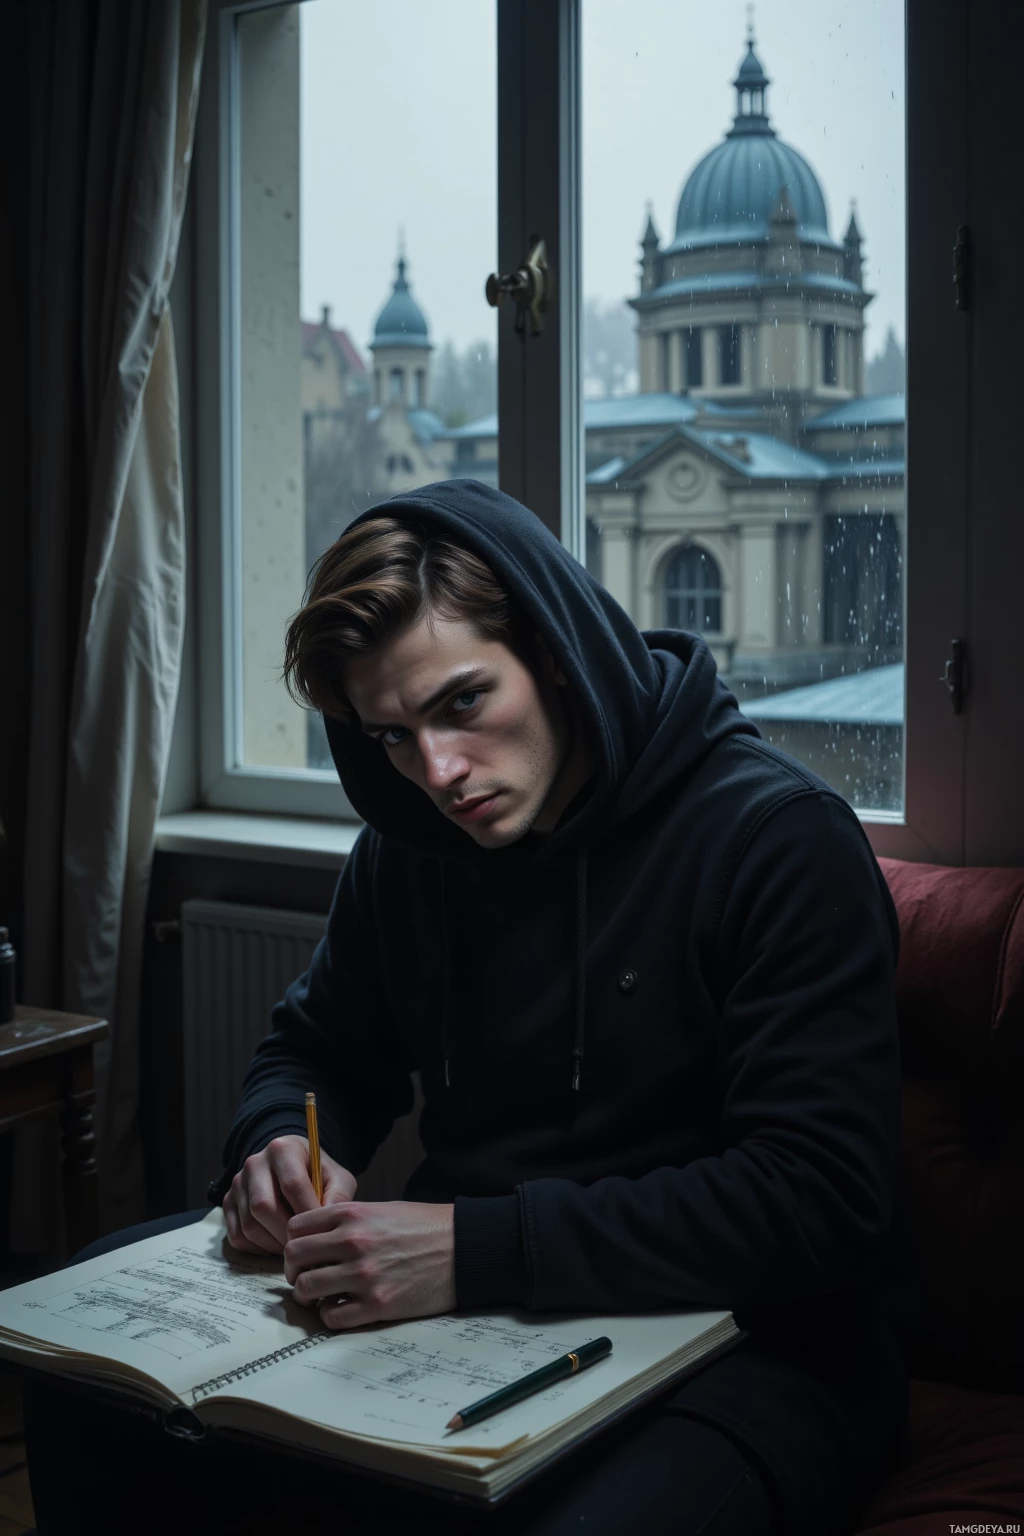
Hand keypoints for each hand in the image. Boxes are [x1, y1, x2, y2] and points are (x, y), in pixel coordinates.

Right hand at [223, 1135, 356, 1254]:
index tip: (322, 1232)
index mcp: (283, 1149)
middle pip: (264, 1207)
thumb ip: (339, 1196)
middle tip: (306, 1246)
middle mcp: (254, 1163)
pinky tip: (277, 1246)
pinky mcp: (228, 1203)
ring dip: (273, 1245)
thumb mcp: (336, 1177)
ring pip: (250, 1225)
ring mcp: (238, 1184)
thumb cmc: (317, 1174)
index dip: (307, 1213)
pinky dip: (258, 1249)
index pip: (292, 1184)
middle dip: (287, 1233)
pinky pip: (237, 1236)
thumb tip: (329, 1221)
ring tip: (294, 1248)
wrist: (292, 1168)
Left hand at [283, 1201, 455, 1329]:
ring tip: (321, 1296)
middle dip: (294, 1271)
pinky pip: (332, 1316)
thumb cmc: (425, 1227)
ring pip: (306, 1289)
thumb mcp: (382, 1210)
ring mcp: (363, 1275)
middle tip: (304, 1277)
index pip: (295, 1228)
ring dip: (308, 1296)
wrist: (464, 1247)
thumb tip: (317, 1240)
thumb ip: (347, 1221)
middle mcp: (352, 1242)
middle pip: (293, 1258)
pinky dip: (330, 1315)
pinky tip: (342, 1308)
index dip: (294, 1242)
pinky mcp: (377, 1304)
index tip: (302, 1253)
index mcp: (352, 1214)